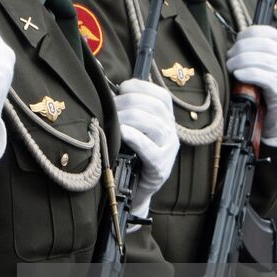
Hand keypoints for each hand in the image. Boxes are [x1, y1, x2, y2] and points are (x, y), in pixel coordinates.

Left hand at [115, 78, 177, 223]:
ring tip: (113, 122)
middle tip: (110, 108)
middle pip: (154, 107)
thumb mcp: (132, 128)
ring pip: (154, 125)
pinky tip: (124, 133)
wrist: (134, 189)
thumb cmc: (129, 153)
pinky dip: (136, 138)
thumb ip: (125, 109)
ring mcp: (168, 149)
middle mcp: (171, 131)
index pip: (160, 95)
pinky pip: (150, 149)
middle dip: (128, 102)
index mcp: (166, 117)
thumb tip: (104, 89)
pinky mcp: (160, 167)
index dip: (139, 87)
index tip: (121, 89)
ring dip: (129, 118)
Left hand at [225, 25, 276, 146]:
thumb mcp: (267, 67)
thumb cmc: (267, 90)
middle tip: (229, 59)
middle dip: (239, 49)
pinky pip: (258, 75)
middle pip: (259, 44)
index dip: (248, 34)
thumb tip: (235, 45)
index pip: (267, 32)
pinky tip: (238, 75)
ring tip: (231, 68)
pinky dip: (245, 73)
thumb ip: (257, 53)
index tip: (237, 41)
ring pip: (257, 59)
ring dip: (238, 62)